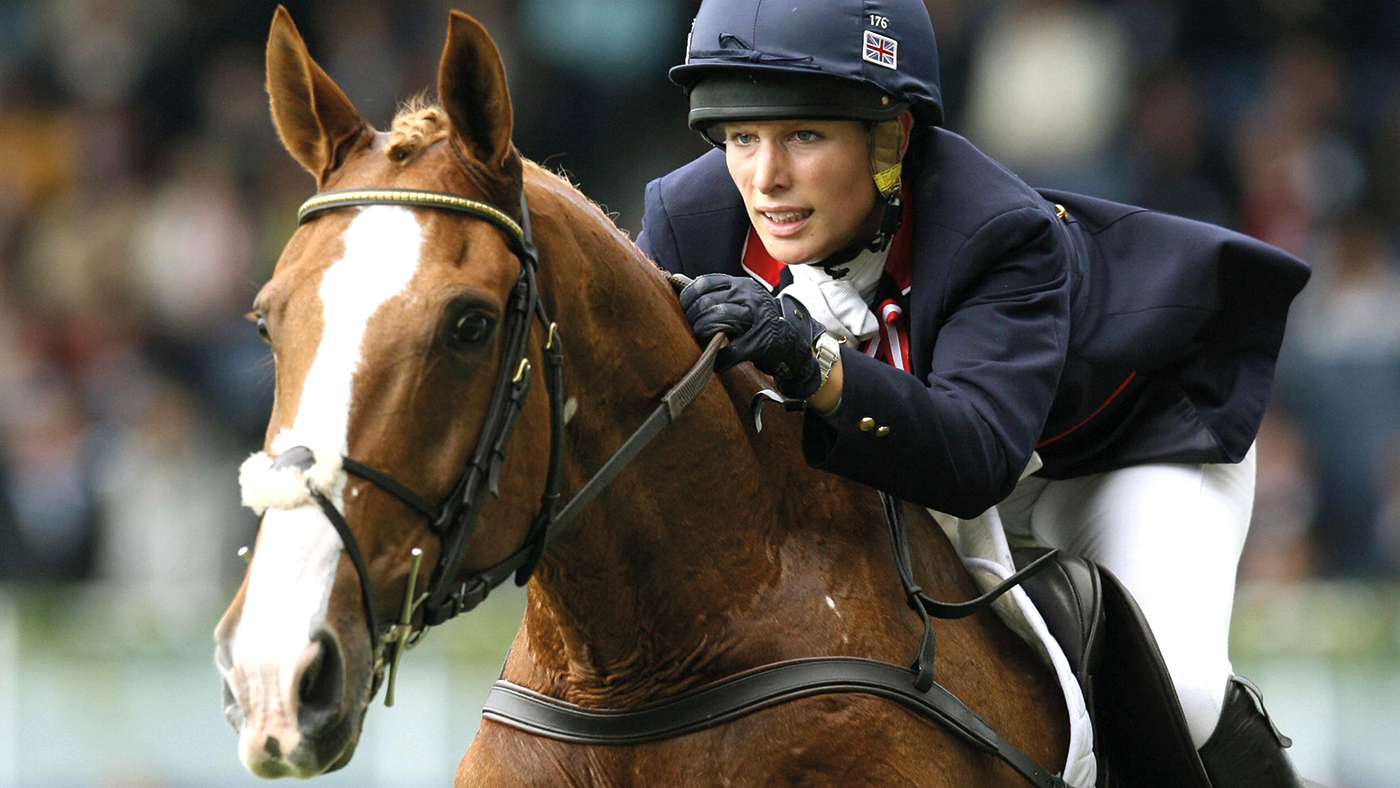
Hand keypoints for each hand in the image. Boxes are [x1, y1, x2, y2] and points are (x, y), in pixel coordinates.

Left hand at [679, 274, 825, 398]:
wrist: (790, 345)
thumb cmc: (756, 326)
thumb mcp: (739, 304)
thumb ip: (715, 297)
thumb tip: (679, 283)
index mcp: (741, 285)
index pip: (705, 283)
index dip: (688, 298)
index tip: (682, 311)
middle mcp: (750, 296)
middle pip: (708, 302)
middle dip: (693, 320)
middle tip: (690, 333)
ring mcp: (757, 317)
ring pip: (718, 320)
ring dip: (702, 336)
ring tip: (700, 345)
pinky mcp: (761, 341)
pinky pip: (731, 350)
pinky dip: (720, 360)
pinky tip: (716, 364)